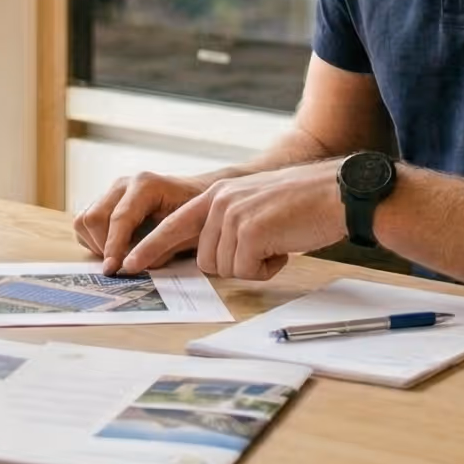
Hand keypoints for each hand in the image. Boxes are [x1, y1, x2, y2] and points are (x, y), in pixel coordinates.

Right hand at [74, 171, 209, 275]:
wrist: (196, 195)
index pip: (119, 218)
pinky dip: (93, 240)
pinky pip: (85, 223)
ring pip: (84, 220)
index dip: (114, 247)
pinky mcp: (105, 201)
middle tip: (118, 267)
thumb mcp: (187, 230)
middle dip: (102, 247)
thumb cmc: (195, 211)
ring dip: (96, 244)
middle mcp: (123, 184)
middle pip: (93, 218)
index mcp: (145, 185)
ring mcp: (112, 191)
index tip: (113, 270)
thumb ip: (162, 247)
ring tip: (118, 257)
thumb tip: (132, 266)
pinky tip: (115, 249)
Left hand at [125, 160, 345, 281]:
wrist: (335, 193)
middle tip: (265, 247)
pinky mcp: (250, 231)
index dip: (150, 247)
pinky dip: (268, 268)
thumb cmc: (302, 205)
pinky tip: (285, 246)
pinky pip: (247, 271)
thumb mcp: (254, 206)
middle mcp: (219, 202)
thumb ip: (228, 223)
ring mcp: (233, 215)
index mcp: (217, 195)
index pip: (173, 225)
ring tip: (278, 241)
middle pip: (205, 259)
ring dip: (254, 265)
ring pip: (225, 268)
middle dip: (234, 264)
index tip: (127, 264)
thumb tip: (212, 256)